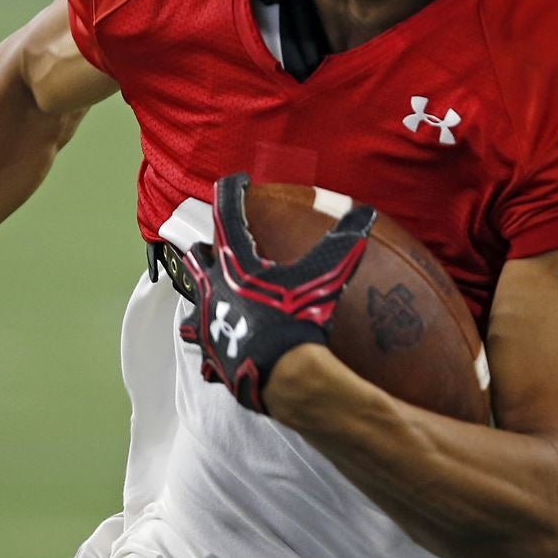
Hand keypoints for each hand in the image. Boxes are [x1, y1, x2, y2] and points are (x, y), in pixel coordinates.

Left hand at [178, 173, 374, 413]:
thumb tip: (365, 212)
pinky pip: (205, 345)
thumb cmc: (299, 320)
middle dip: (206, 248)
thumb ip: (342, 243)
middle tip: (219, 244)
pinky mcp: (211, 354)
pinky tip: (220, 346)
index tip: (236, 181)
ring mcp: (207, 323)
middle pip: (198, 256)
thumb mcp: (325, 277)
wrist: (282, 375)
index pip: (226, 213)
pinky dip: (212, 342)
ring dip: (201, 293)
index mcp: (234, 262)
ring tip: (211, 294)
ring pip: (192, 301)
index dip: (231, 192)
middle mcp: (211, 287)